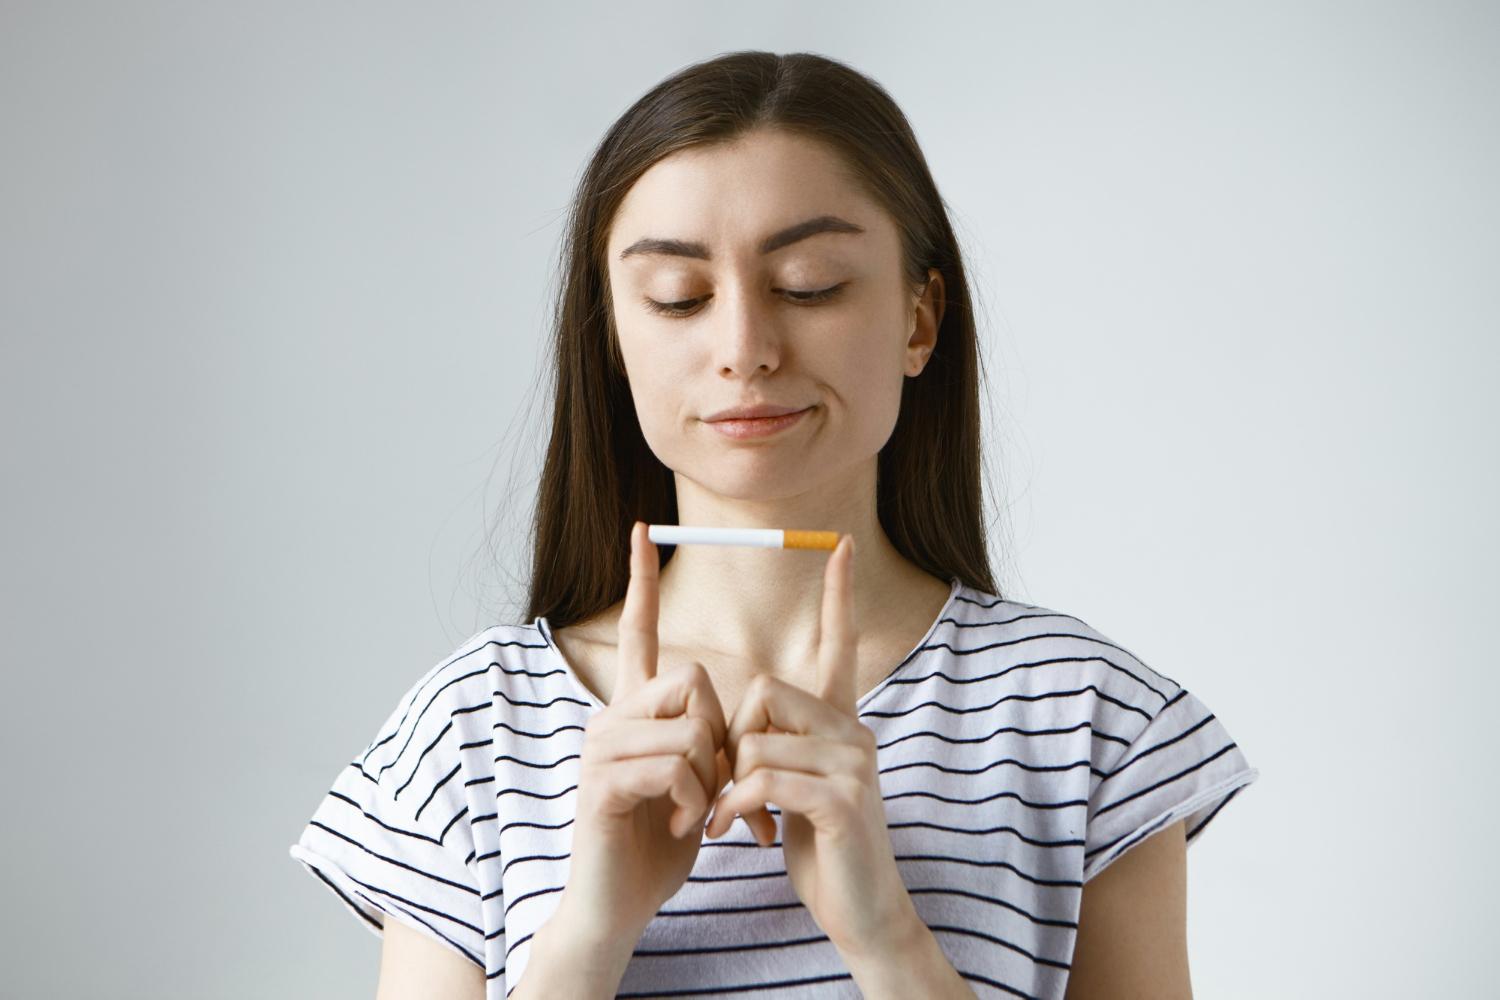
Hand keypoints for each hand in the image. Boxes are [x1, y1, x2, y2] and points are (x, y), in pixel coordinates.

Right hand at [562, 521, 732, 940]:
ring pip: (689, 724)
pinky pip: (674, 764)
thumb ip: (702, 737)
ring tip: (695, 811)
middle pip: (690, 677)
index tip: (642, 528)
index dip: (639, 579)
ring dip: (708, 776)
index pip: (637, 630)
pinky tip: (682, 826)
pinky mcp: (602, 781)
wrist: (620, 900)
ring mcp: (602, 746)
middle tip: (713, 784)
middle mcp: (611, 715)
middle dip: (719, 734)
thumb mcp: (694, 778)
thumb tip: (727, 712)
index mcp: (633, 709)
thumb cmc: (659, 839)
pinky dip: (692, 801)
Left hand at [703, 535, 917, 957]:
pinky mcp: (841, 800)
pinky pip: (764, 779)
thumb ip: (782, 746)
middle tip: (728, 788)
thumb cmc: (824, 850)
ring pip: (756, 739)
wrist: (863, 914)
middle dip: (732, 740)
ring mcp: (853, 764)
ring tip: (730, 820)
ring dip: (728, 785)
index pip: (840, 646)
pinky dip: (736, 807)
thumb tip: (748, 720)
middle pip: (766, 691)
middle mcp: (854, 732)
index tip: (841, 544)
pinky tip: (738, 833)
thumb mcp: (797, 788)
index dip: (837, 596)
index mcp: (843, 724)